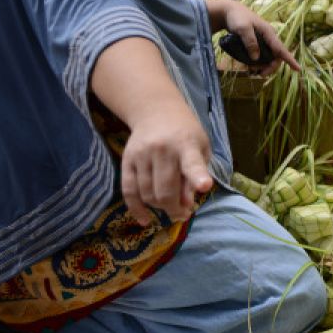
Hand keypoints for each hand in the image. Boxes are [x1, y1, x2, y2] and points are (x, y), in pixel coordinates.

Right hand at [120, 104, 213, 224]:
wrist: (157, 111)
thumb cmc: (185, 133)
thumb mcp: (201, 148)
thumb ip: (196, 174)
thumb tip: (186, 204)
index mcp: (187, 145)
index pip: (192, 162)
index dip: (198, 176)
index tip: (205, 186)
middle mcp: (162, 150)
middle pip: (165, 190)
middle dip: (174, 209)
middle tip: (183, 214)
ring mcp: (142, 155)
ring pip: (147, 194)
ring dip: (159, 208)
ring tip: (170, 209)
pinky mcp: (127, 160)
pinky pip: (128, 191)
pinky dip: (136, 209)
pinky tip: (145, 220)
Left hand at [214, 0, 299, 75]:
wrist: (229, 12)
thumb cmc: (237, 18)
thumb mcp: (242, 28)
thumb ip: (250, 42)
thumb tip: (256, 58)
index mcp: (268, 33)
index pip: (281, 49)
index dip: (290, 60)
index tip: (298, 69)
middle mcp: (269, 37)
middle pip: (276, 56)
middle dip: (271, 67)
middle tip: (260, 75)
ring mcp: (263, 40)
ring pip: (269, 57)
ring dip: (263, 66)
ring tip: (252, 70)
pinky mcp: (257, 43)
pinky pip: (262, 55)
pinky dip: (257, 62)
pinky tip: (249, 65)